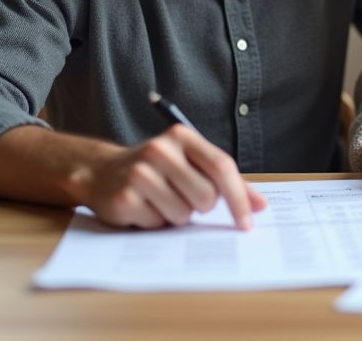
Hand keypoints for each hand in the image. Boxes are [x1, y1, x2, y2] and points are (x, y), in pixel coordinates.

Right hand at [77, 124, 267, 229]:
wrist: (102, 172)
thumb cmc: (158, 170)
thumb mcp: (191, 164)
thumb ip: (228, 182)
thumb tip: (260, 205)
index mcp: (182, 136)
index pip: (221, 166)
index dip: (238, 197)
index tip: (247, 222)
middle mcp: (160, 149)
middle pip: (205, 196)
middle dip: (201, 206)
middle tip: (184, 197)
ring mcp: (139, 173)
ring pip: (182, 214)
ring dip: (176, 215)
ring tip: (160, 200)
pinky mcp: (123, 197)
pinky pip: (157, 224)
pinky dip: (155, 223)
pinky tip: (143, 207)